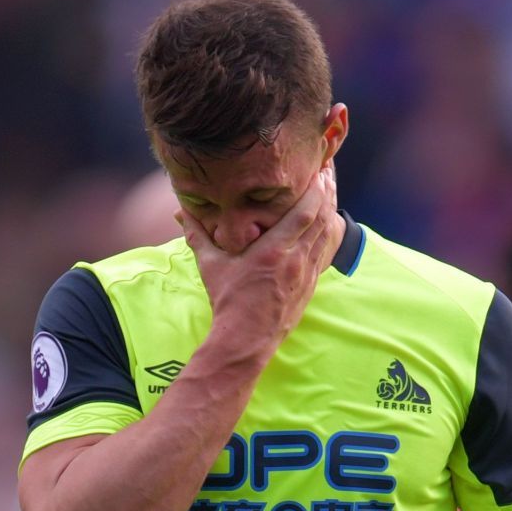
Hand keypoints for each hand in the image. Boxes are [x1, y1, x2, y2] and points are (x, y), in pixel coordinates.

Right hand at [178, 166, 339, 353]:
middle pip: (321, 219)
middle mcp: (295, 260)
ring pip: (326, 235)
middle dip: (327, 193)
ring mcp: (306, 273)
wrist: (247, 339)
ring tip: (331, 188)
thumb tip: (180, 212)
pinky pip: (325, 252)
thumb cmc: (228, 301)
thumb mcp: (211, 266)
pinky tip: (329, 221)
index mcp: (273, 251)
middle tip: (329, 171)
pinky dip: (328, 233)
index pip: (303, 214)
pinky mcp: (310, 285)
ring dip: (330, 210)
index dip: (315, 191)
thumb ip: (198, 235)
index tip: (319, 171)